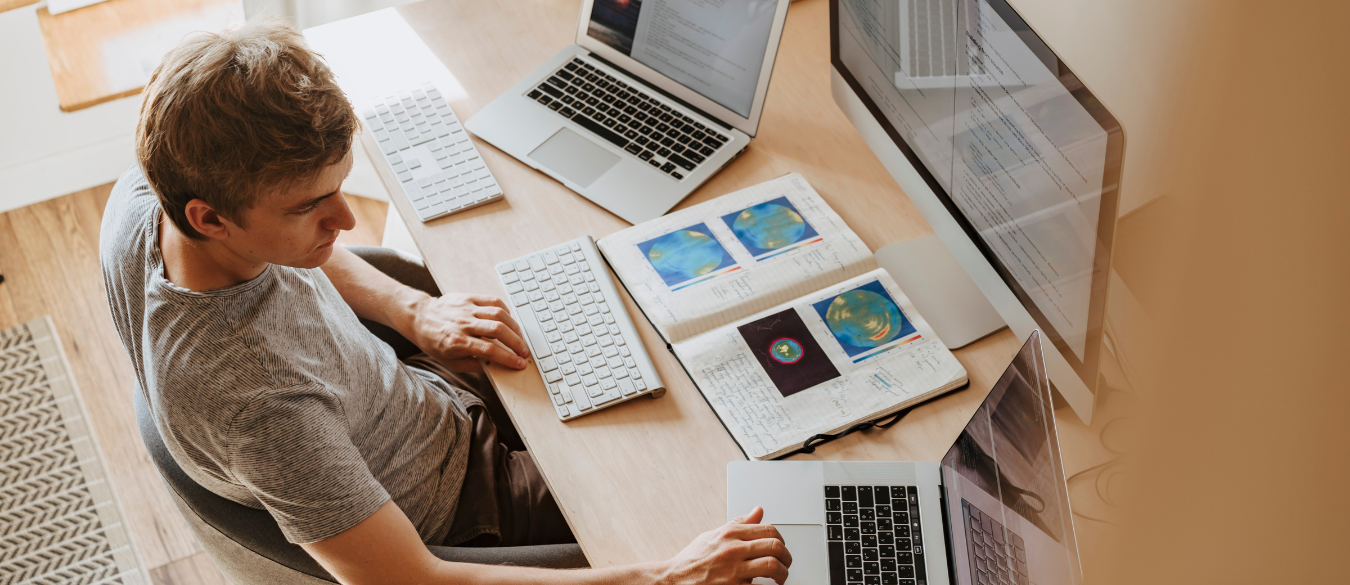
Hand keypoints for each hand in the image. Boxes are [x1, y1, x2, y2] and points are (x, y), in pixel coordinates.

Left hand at [407, 293, 529, 372]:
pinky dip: (506, 311)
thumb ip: (474, 365)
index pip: (490, 350)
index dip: (508, 358)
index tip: (519, 364)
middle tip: (524, 351)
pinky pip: (493, 301)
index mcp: (457, 342)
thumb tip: (496, 365)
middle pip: (498, 331)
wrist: (419, 317)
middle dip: (516, 343)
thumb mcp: (450, 362)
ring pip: (499, 315)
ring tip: (520, 338)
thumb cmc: (434, 341)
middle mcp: (463, 324)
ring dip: (514, 327)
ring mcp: (467, 309)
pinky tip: (509, 321)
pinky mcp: (469, 298)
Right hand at [659, 507, 791, 584]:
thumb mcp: (714, 535)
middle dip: (786, 557)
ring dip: (782, 573)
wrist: (673, 580)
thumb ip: (739, 523)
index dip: (781, 540)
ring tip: (779, 578)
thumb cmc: (692, 560)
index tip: (780, 549)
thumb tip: (758, 511)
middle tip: (785, 565)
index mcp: (730, 533)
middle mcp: (733, 549)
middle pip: (775, 546)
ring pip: (772, 565)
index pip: (769, 530)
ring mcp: (733, 570)